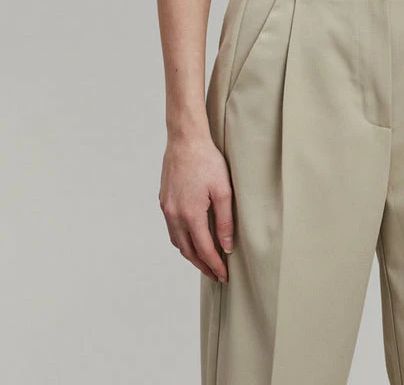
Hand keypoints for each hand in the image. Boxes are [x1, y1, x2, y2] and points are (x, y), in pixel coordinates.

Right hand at [159, 132, 233, 282]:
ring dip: (191, 254)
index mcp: (190, 215)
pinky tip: (191, 238)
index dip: (214, 266)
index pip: (204, 250)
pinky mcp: (164, 201)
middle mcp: (174, 215)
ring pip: (177, 241)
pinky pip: (172, 229)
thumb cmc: (207, 161)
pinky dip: (182, 240)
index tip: (224, 276)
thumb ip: (225, 221)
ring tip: (204, 261)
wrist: (185, 140)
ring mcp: (167, 208)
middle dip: (202, 265)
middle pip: (188, 251)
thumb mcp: (223, 190)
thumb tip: (227, 247)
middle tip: (215, 275)